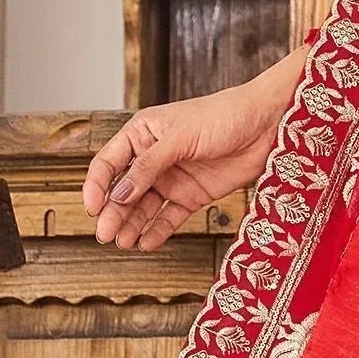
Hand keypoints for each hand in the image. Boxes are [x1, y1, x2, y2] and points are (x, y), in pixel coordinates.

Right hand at [82, 49, 305, 251]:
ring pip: (144, 207)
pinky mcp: (193, 195)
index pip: (109, 163)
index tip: (91, 208)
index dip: (97, 186)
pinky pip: (169, 216)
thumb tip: (119, 194)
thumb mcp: (180, 137)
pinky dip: (157, 230)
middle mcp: (153, 158)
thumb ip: (148, 166)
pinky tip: (146, 242)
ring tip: (122, 242)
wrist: (266, 124)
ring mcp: (173, 178)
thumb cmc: (223, 115)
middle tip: (104, 235)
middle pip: (124, 190)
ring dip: (131, 225)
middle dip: (112, 213)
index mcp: (142, 134)